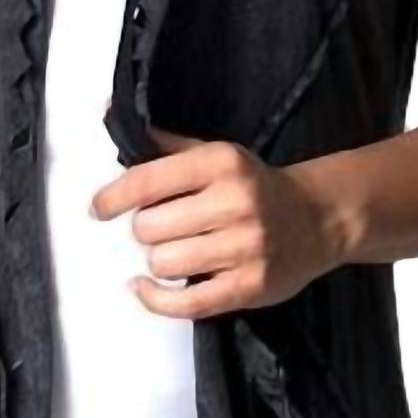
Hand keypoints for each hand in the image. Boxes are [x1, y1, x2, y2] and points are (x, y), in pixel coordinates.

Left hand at [89, 124, 344, 318]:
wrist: (319, 219)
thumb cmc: (254, 186)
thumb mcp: (215, 153)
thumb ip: (165, 145)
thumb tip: (113, 114)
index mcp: (221, 163)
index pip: (147, 181)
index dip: (112, 197)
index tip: (98, 208)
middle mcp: (235, 202)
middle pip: (149, 228)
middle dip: (144, 230)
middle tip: (159, 228)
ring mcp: (246, 247)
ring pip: (163, 263)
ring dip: (157, 261)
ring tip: (173, 252)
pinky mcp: (252, 286)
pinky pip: (187, 303)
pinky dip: (156, 300)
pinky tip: (145, 288)